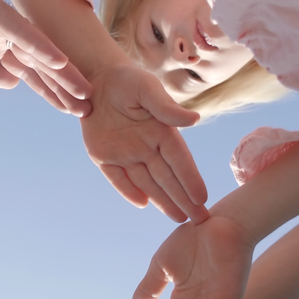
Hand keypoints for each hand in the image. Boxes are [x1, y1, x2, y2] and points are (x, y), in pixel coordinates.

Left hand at [81, 64, 206, 222]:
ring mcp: (125, 154)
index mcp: (161, 132)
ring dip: (162, 200)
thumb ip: (167, 108)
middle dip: (183, 198)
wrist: (95, 80)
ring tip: (179, 218)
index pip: (179, 160)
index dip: (190, 179)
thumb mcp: (147, 90)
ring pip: (146, 183)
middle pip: (167, 177)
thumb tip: (194, 120)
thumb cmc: (127, 80)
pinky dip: (129, 191)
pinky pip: (118, 179)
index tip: (202, 197)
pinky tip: (143, 204)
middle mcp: (146, 147)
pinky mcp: (104, 157)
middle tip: (199, 219)